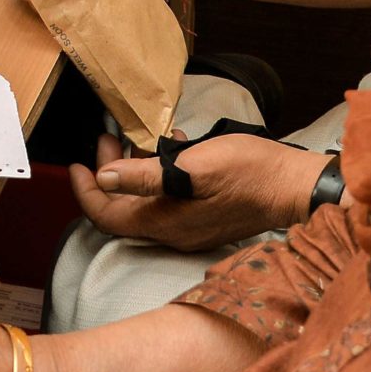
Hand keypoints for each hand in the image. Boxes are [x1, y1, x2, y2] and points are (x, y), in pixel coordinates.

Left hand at [67, 131, 323, 250]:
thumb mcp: (193, 167)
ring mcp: (190, 226)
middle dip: (107, 174)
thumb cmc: (248, 172)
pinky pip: (167, 198)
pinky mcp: (205, 215)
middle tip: (106, 140)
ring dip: (133, 171)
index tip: (76, 163)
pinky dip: (158, 173)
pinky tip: (169, 147)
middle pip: (123, 209)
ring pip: (145, 202)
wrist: (294, 187)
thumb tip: (104, 178)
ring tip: (131, 140)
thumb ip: (146, 175)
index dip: (86, 191)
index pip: (107, 217)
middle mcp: (173, 231)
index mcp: (165, 222)